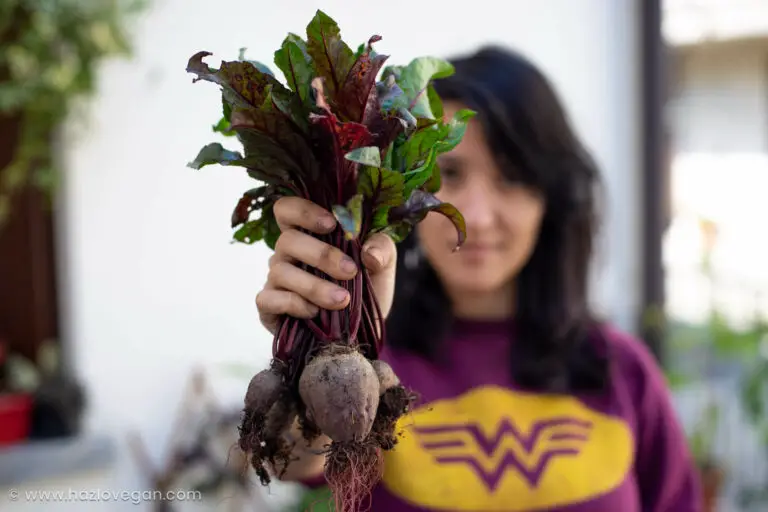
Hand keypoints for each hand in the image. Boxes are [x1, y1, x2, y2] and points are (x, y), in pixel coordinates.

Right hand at [256, 197, 396, 334]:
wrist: (360, 331)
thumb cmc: (365, 289)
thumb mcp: (382, 266)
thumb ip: (382, 249)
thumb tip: (369, 253)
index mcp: (307, 234)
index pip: (287, 209)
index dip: (302, 210)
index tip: (331, 223)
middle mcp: (286, 254)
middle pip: (287, 240)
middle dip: (322, 255)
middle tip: (350, 270)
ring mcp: (275, 280)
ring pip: (280, 271)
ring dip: (314, 286)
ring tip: (342, 300)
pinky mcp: (269, 307)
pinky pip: (268, 299)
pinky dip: (294, 304)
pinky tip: (315, 313)